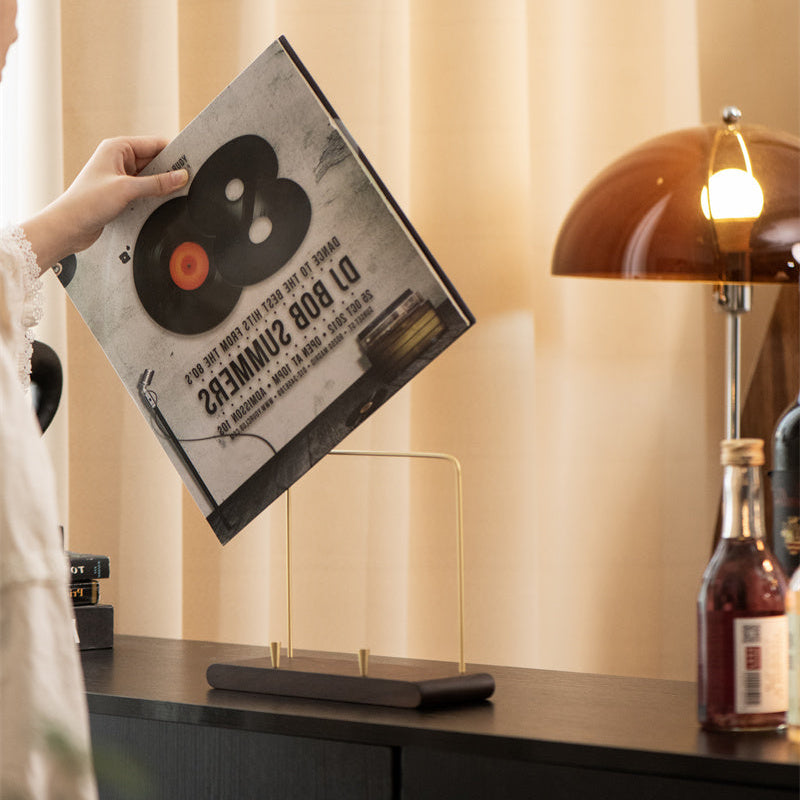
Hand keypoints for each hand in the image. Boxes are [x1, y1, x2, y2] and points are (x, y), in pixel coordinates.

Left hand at [22, 136, 188, 271]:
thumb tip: (181, 176)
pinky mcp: (121, 193)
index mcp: (117, 148)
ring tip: (176, 194)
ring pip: (150, 178)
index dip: (173, 153)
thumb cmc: (87, 202)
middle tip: (187, 181)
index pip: (154, 144)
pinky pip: (144, 191)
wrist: (69, 226)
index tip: (190, 163)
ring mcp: (120, 177)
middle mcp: (118, 159)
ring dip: (161, 186)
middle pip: (154, 161)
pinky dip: (154, 196)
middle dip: (169, 172)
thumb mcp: (127, 190)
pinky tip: (162, 203)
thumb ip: (157, 184)